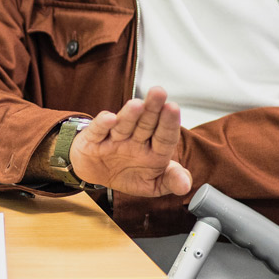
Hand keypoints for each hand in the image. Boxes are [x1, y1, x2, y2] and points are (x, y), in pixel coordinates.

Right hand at [71, 86, 191, 196]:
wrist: (97, 174)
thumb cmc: (128, 174)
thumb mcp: (152, 185)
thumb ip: (170, 181)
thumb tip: (185, 184)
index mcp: (154, 150)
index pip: (165, 136)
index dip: (169, 123)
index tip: (173, 108)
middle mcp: (136, 139)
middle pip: (146, 123)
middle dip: (152, 108)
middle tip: (159, 92)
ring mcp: (114, 138)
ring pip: (123, 125)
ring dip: (129, 115)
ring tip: (137, 105)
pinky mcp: (93, 139)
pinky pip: (98, 131)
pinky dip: (102, 124)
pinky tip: (109, 118)